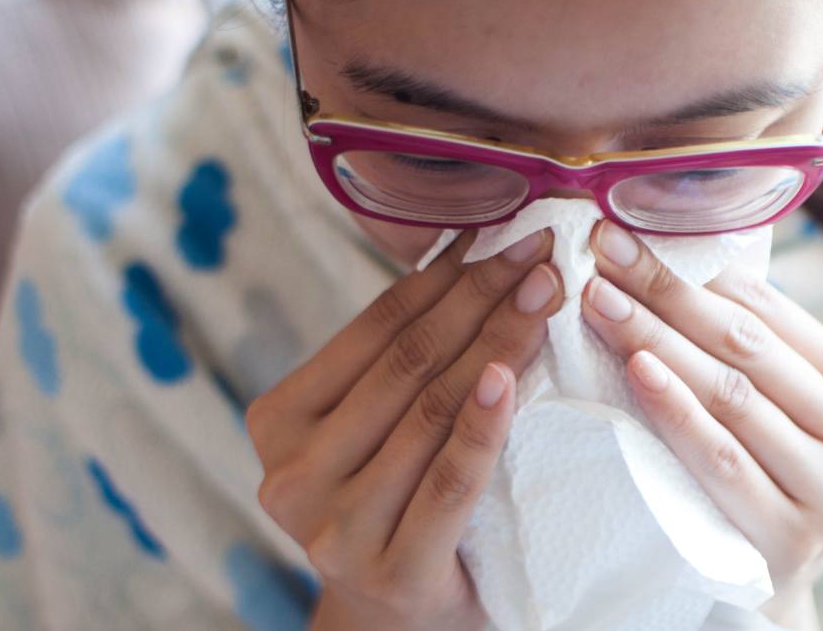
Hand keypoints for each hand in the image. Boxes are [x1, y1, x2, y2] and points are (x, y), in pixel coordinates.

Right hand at [245, 229, 562, 630]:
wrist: (392, 621)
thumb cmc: (391, 503)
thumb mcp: (370, 431)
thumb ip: (394, 365)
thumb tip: (469, 252)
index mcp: (276, 420)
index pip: (374, 328)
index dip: (442, 274)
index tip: (500, 230)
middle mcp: (291, 472)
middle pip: (406, 362)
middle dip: (481, 296)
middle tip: (539, 250)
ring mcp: (335, 527)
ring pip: (430, 410)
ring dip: (498, 341)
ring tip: (546, 293)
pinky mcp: (392, 570)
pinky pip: (450, 480)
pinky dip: (482, 424)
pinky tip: (512, 374)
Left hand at [582, 220, 822, 627]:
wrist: (758, 578)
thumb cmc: (754, 467)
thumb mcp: (771, 401)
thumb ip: (745, 340)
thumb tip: (667, 244)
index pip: (766, 309)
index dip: (691, 268)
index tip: (623, 235)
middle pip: (744, 347)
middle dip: (664, 293)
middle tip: (602, 254)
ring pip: (730, 395)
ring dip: (657, 339)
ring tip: (600, 301)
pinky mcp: (794, 536)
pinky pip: (721, 459)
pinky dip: (676, 410)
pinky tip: (636, 368)